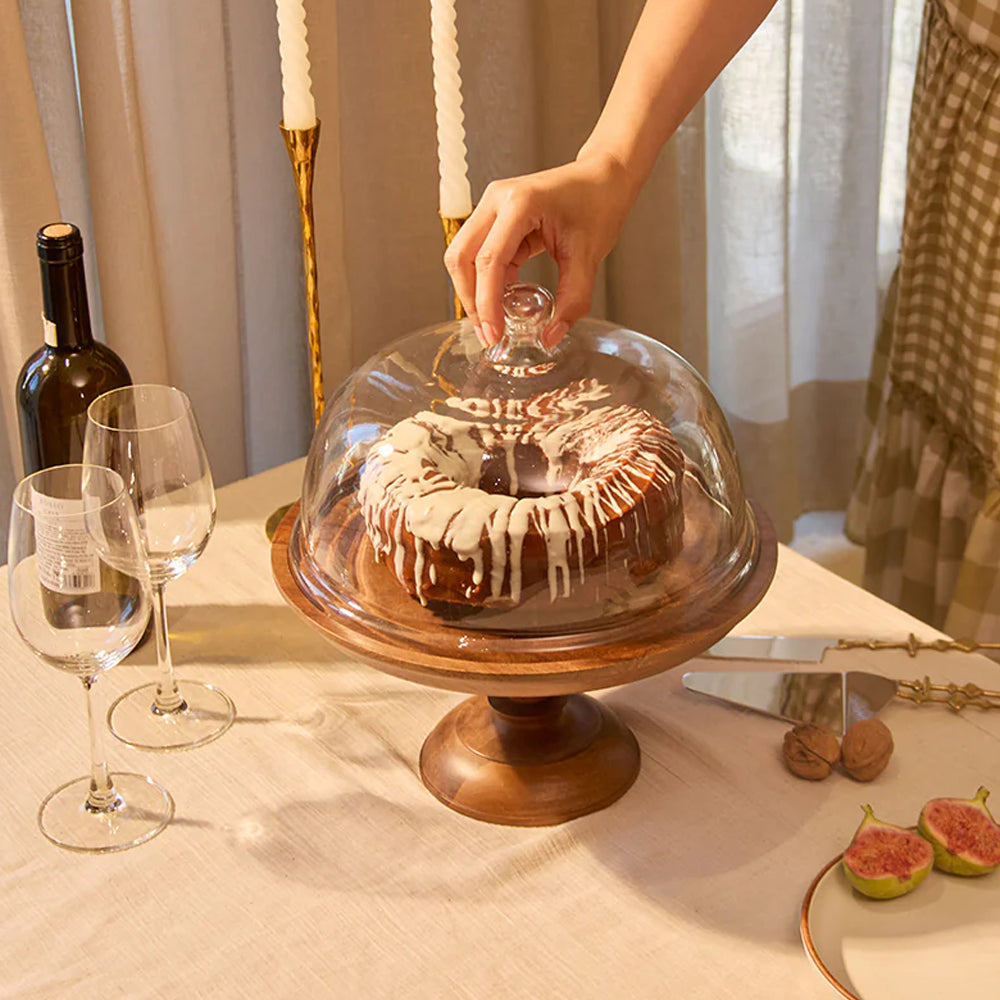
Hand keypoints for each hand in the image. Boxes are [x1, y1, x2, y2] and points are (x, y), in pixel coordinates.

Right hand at [444, 153, 635, 347]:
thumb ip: (572, 300)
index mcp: (520, 202)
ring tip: (494, 322)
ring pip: (463, 257)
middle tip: (489, 334)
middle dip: (471, 300)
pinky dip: (486, 282)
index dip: (487, 302)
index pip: (489, 260)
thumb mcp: (589, 257)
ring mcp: (492, 207)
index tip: (494, 334)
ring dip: (473, 292)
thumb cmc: (599, 204)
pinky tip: (503, 302)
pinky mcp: (495, 219)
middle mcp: (497, 200)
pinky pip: (479, 255)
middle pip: (462, 257)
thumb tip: (550, 336)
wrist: (604, 178)